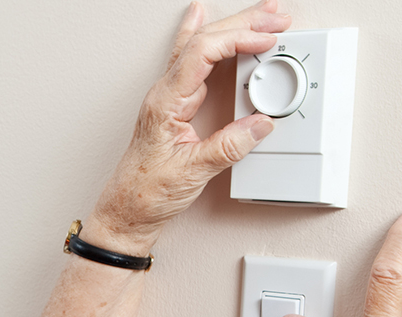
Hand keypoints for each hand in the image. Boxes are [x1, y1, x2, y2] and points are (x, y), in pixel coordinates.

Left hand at [87, 0, 289, 253]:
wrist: (126, 212)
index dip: (237, 40)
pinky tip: (200, 18)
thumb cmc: (146, 193)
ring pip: (199, 47)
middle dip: (242, 24)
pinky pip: (192, 61)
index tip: (267, 40)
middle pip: (202, 41)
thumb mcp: (193, 172)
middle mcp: (164, 94)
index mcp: (165, 102)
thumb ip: (229, 146)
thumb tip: (261, 124)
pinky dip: (205, 39)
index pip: (202, 53)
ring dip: (231, 29)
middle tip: (275, 17)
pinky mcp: (174, 106)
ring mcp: (168, 97)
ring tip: (260, 16)